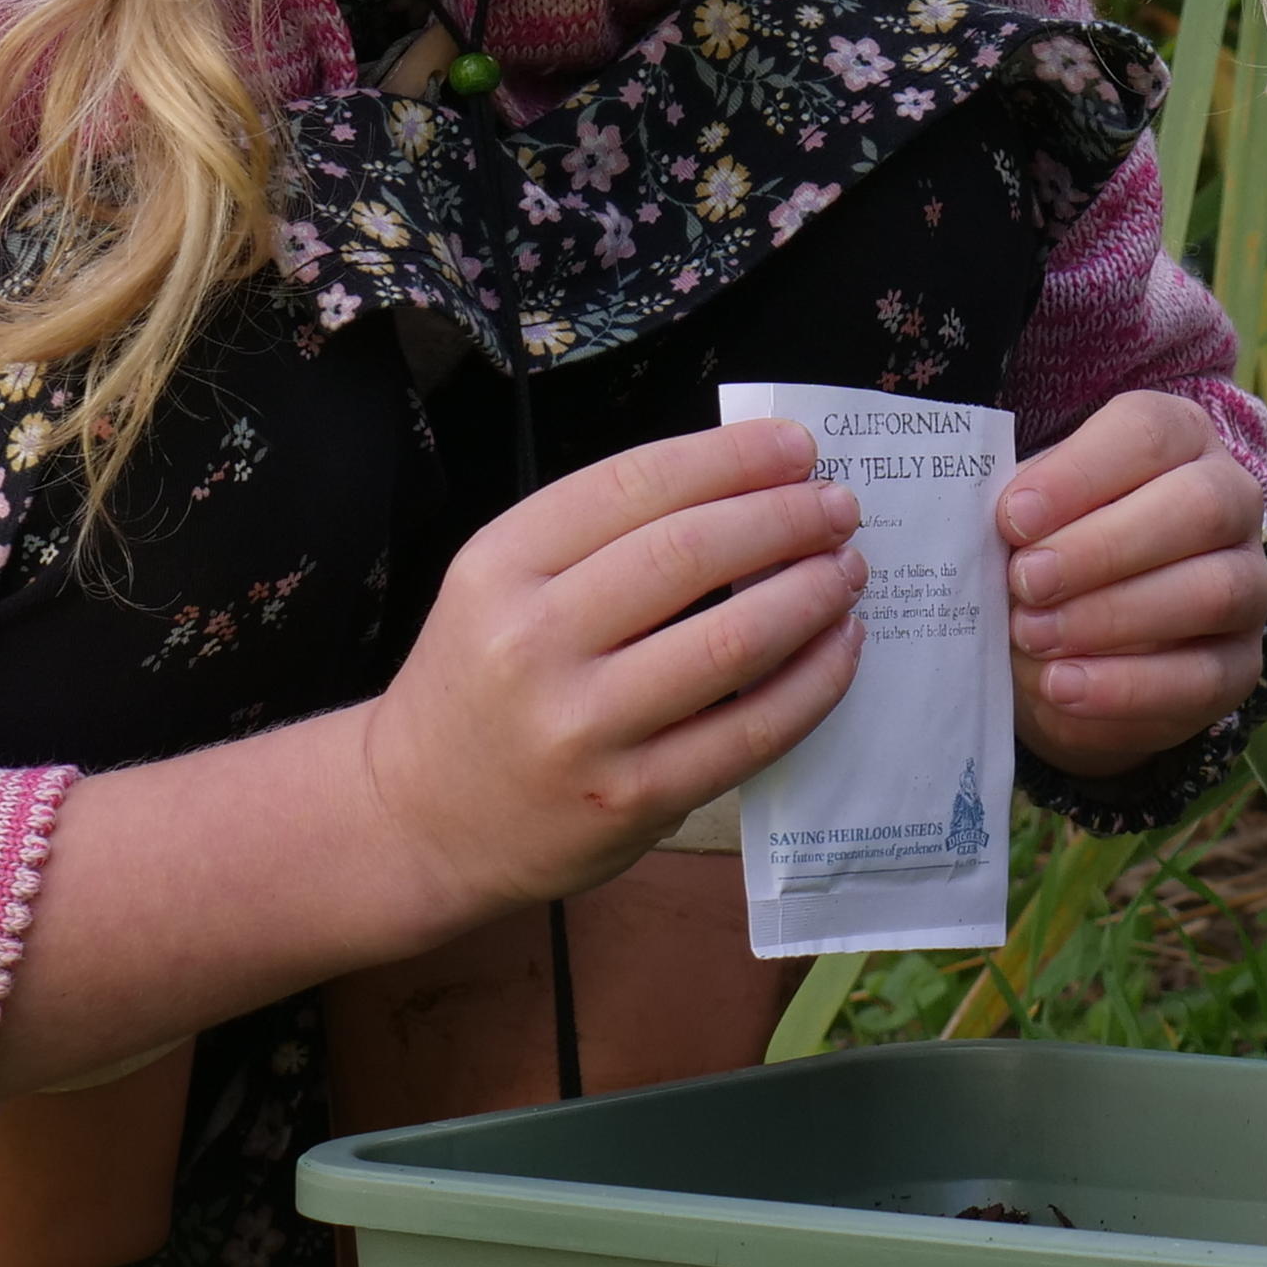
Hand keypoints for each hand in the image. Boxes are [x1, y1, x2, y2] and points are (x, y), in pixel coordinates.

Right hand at [355, 419, 867, 914]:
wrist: (420, 818)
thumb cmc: (480, 683)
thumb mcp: (501, 585)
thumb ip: (599, 537)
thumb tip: (744, 483)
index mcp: (500, 567)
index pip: (635, 487)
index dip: (730, 459)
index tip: (794, 449)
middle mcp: (534, 642)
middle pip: (690, 555)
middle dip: (785, 519)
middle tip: (837, 508)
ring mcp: (585, 728)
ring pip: (733, 642)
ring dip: (812, 594)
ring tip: (847, 571)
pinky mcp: (635, 799)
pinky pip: (752, 730)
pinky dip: (815, 681)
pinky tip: (840, 647)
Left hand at [999, 390, 1266, 779]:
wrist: (1066, 652)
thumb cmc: (1045, 555)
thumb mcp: (1026, 522)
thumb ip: (1020, 513)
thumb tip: (997, 522)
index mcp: (1178, 440)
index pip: (1150, 433)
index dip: (1081, 472)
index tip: (1013, 517)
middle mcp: (1231, 501)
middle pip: (1199, 506)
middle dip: (1104, 548)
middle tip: (1025, 582)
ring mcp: (1248, 584)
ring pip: (1213, 590)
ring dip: (1114, 616)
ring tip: (1034, 636)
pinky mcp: (1242, 664)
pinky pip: (1204, 677)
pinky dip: (1126, 686)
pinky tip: (1063, 686)